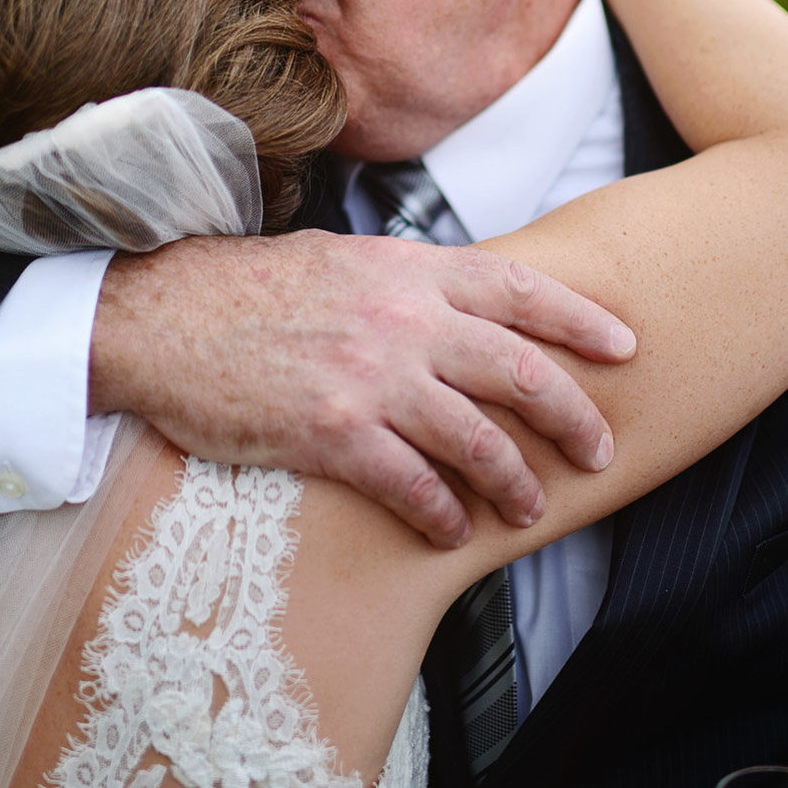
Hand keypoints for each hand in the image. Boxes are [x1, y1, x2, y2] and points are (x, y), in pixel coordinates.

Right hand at [89, 228, 635, 547]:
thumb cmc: (250, 288)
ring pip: (476, 437)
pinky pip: (412, 484)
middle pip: (518, 371)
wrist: (163, 315)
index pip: (519, 289)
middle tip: (600, 448)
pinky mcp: (333, 433)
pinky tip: (455, 528)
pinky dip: (444, 512)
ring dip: (516, 480)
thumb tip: (464, 303)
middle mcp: (402, 319)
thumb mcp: (343, 259)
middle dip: (572, 414)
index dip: (581, 319)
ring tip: (533, 506)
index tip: (623, 345)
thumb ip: (409, 280)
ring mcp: (370, 377)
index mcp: (408, 269)